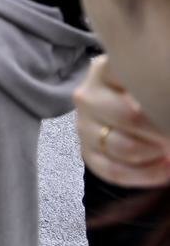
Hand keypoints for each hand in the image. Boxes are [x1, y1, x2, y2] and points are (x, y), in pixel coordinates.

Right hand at [74, 55, 169, 187]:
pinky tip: (165, 168)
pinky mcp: (86, 153)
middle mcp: (87, 96)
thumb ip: (154, 87)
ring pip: (124, 148)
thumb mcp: (148, 83)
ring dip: (157, 153)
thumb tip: (164, 110)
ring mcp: (83, 126)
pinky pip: (116, 172)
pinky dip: (147, 174)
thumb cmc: (146, 97)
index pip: (125, 74)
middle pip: (130, 117)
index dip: (155, 96)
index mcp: (104, 70)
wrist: (130, 117)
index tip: (166, 106)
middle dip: (162, 130)